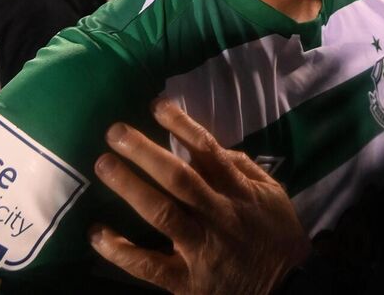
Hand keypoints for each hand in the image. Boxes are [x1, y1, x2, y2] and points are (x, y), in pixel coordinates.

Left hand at [89, 98, 309, 294]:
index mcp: (239, 192)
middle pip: (179, 178)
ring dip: (130, 187)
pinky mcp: (186, 282)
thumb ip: (244, 168)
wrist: (287, 289)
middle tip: (115, 132)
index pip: (208, 151)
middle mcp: (218, 215)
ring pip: (162, 214)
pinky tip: (97, 233)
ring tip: (104, 165)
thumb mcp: (273, 195)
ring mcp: (200, 249)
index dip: (181, 126)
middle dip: (145, 152)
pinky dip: (120, 250)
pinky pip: (148, 265)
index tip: (156, 106)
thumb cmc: (277, 236)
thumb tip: (212, 146)